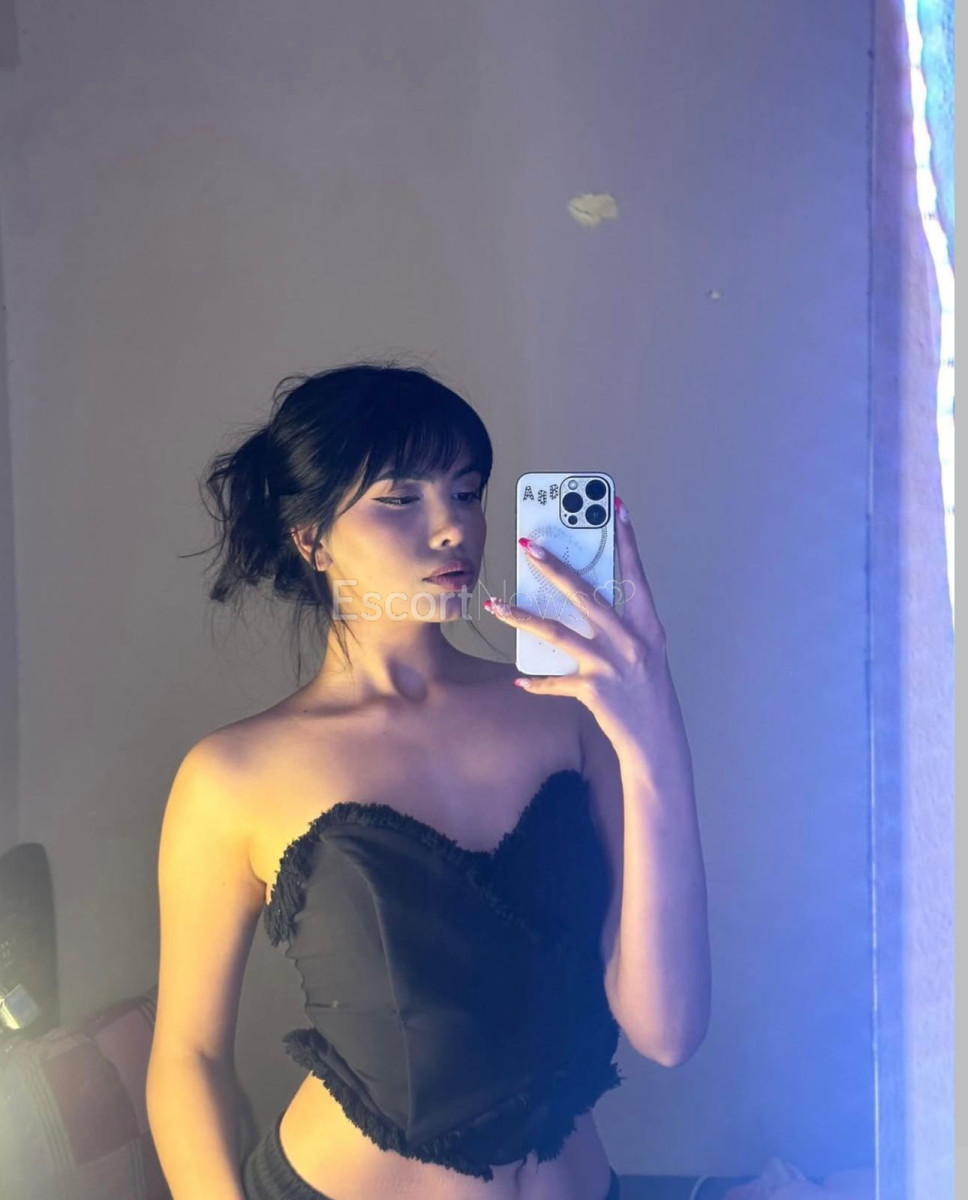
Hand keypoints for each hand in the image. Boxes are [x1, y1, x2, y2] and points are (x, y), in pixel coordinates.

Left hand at [483, 496, 670, 748]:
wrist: (657, 740)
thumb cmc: (648, 692)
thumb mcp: (644, 652)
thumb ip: (620, 626)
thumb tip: (581, 600)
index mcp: (647, 626)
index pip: (634, 574)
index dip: (626, 540)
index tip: (616, 508)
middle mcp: (629, 640)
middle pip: (585, 594)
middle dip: (554, 567)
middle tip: (530, 545)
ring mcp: (610, 665)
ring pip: (557, 632)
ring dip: (521, 618)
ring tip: (494, 606)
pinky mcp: (593, 690)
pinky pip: (556, 682)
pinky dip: (537, 682)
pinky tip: (519, 680)